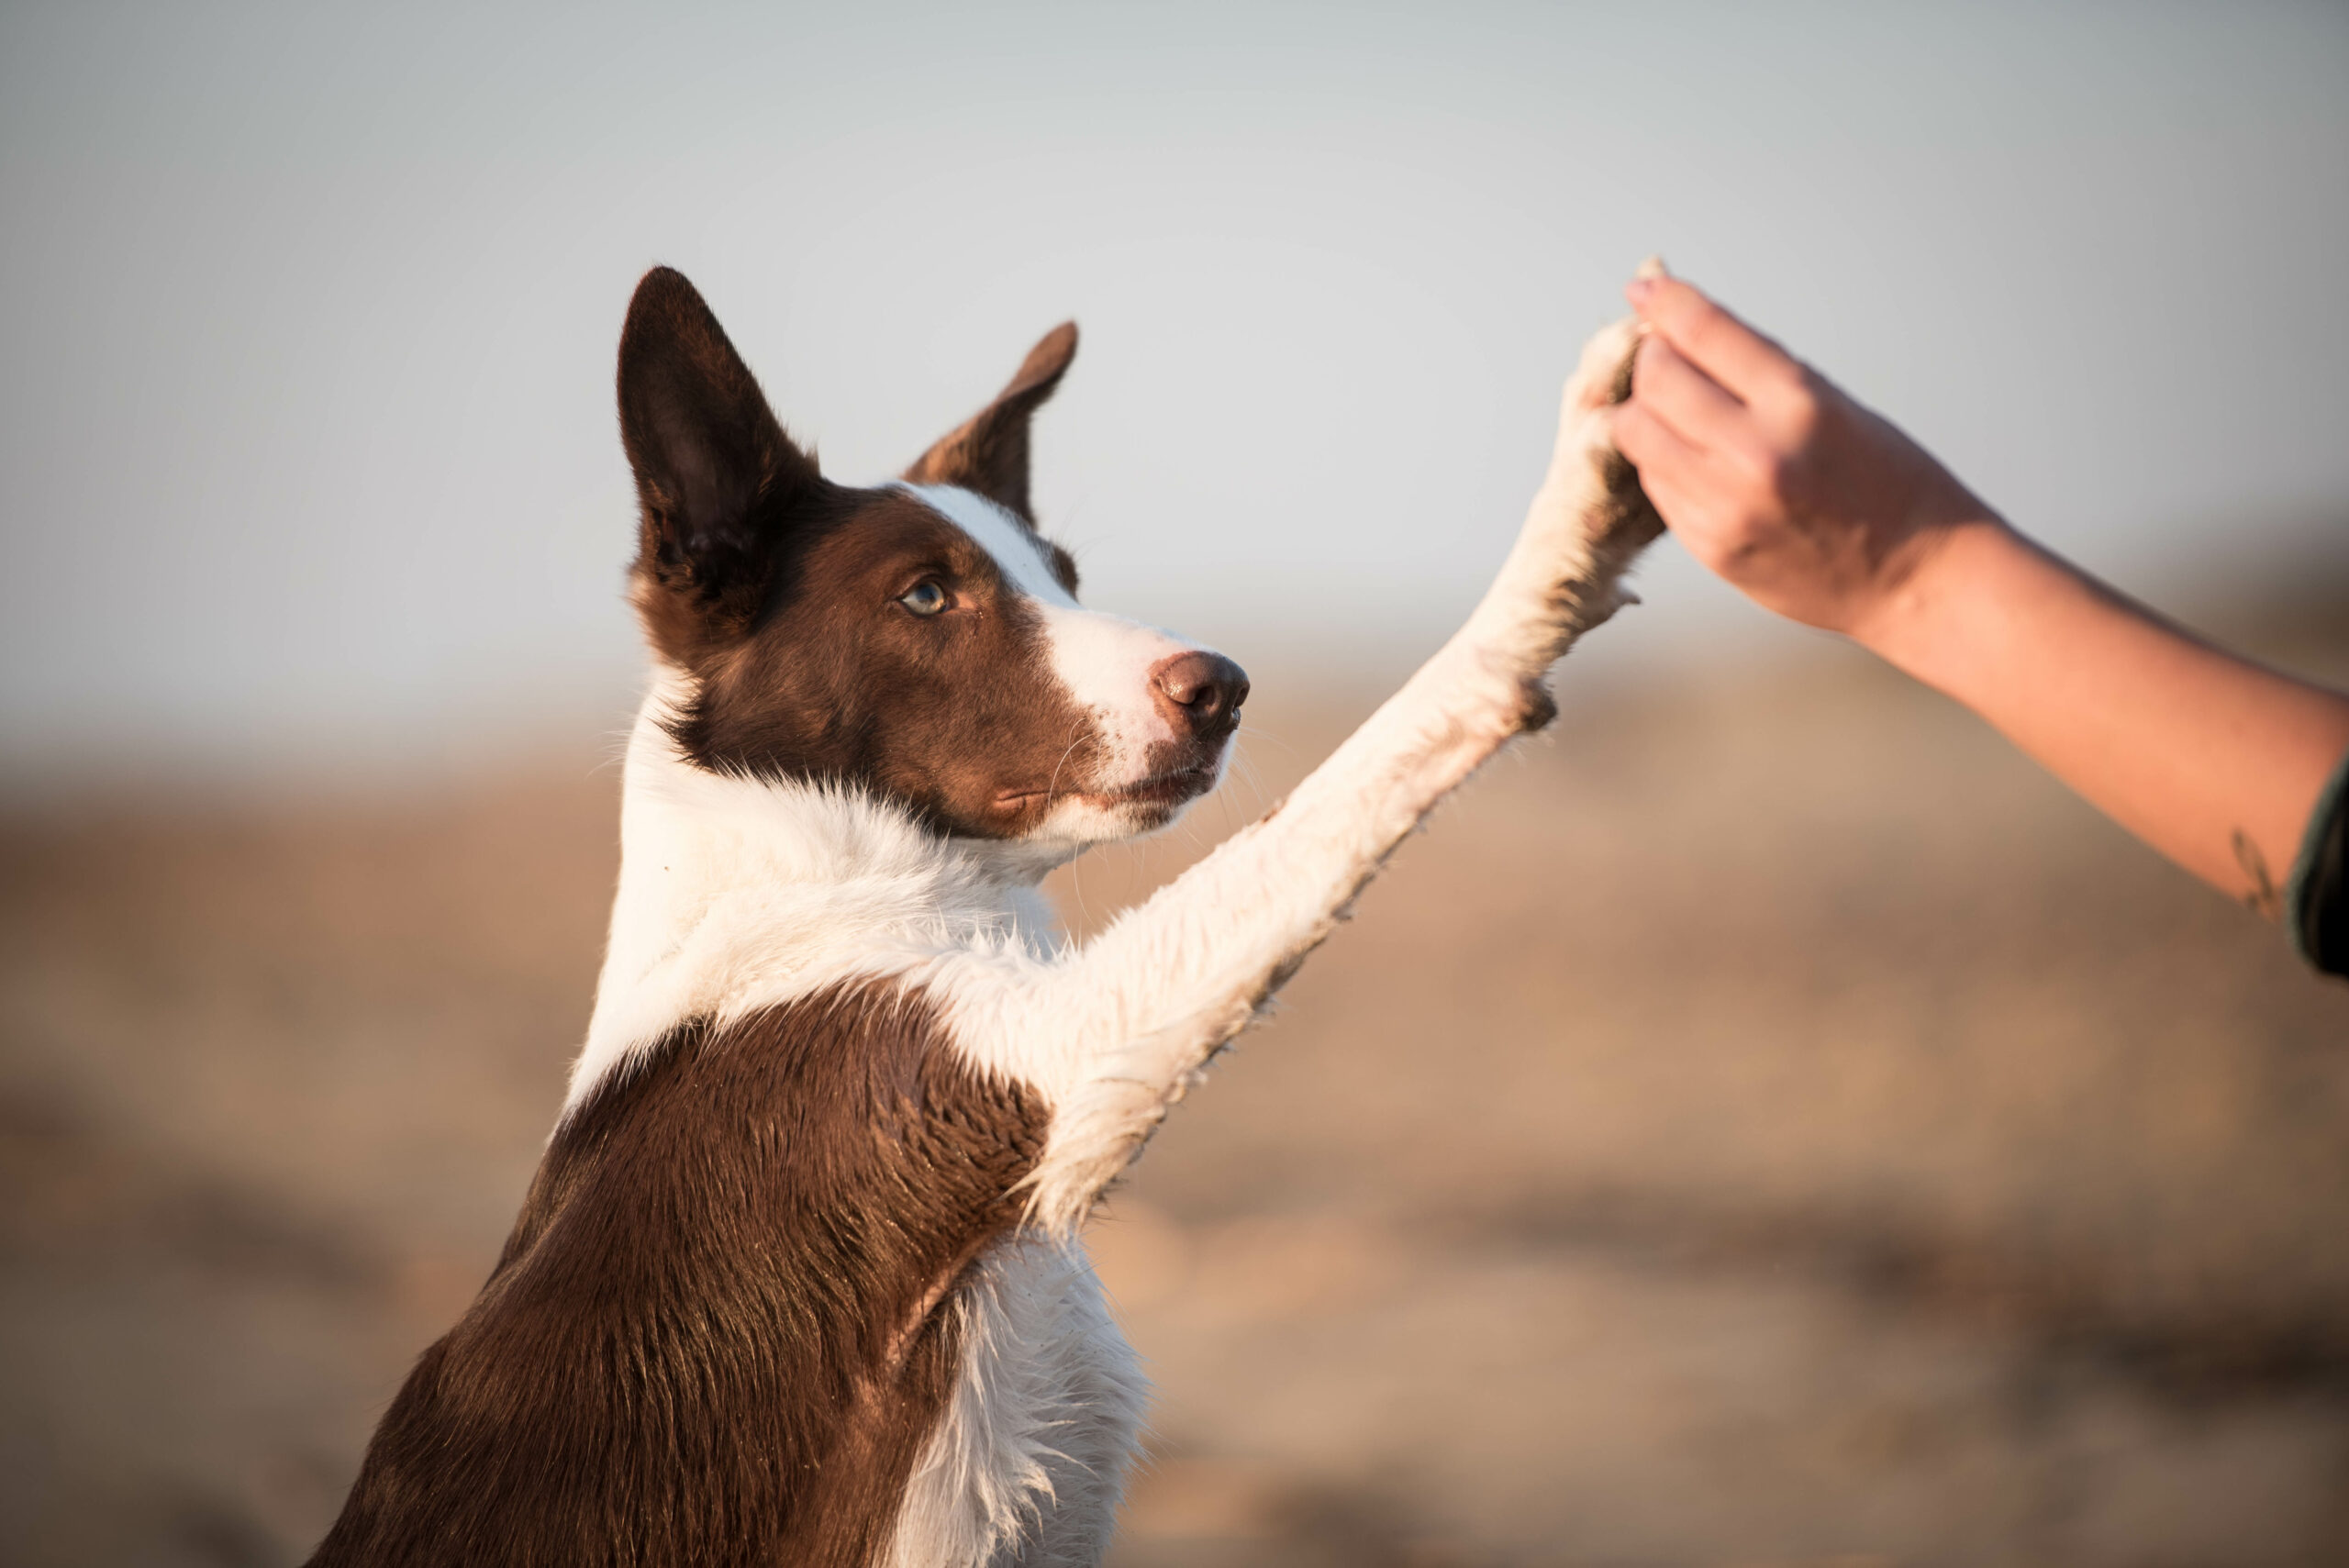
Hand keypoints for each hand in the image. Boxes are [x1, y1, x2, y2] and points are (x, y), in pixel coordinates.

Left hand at [1612, 272, 1992, 643]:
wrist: (1915, 578)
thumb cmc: (1888, 485)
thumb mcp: (1836, 405)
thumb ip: (1758, 372)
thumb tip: (1683, 332)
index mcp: (1798, 402)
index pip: (1704, 331)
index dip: (1664, 302)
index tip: (1645, 287)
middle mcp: (1755, 453)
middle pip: (1654, 381)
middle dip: (1653, 362)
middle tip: (1667, 362)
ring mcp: (1725, 506)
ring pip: (1636, 435)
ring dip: (1644, 414)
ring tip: (1674, 413)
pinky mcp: (1709, 546)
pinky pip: (1654, 486)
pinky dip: (1660, 463)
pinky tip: (1692, 461)